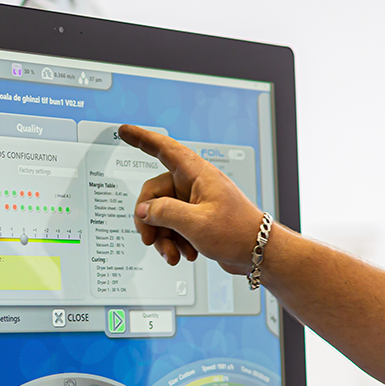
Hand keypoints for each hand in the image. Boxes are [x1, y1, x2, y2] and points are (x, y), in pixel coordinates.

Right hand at [118, 125, 264, 273]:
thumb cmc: (238, 232)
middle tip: (149, 238)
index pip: (164, 149)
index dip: (141, 139)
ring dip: (163, 237)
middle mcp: (194, 185)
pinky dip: (174, 242)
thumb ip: (164, 213)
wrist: (260, 252)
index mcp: (197, 174)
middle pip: (155, 194)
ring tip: (173, 253)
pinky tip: (185, 253)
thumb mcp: (196, 223)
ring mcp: (195, 203)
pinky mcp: (196, 220)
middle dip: (150, 220)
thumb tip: (143, 210)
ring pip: (162, 215)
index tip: (124, 132)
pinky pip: (173, 227)